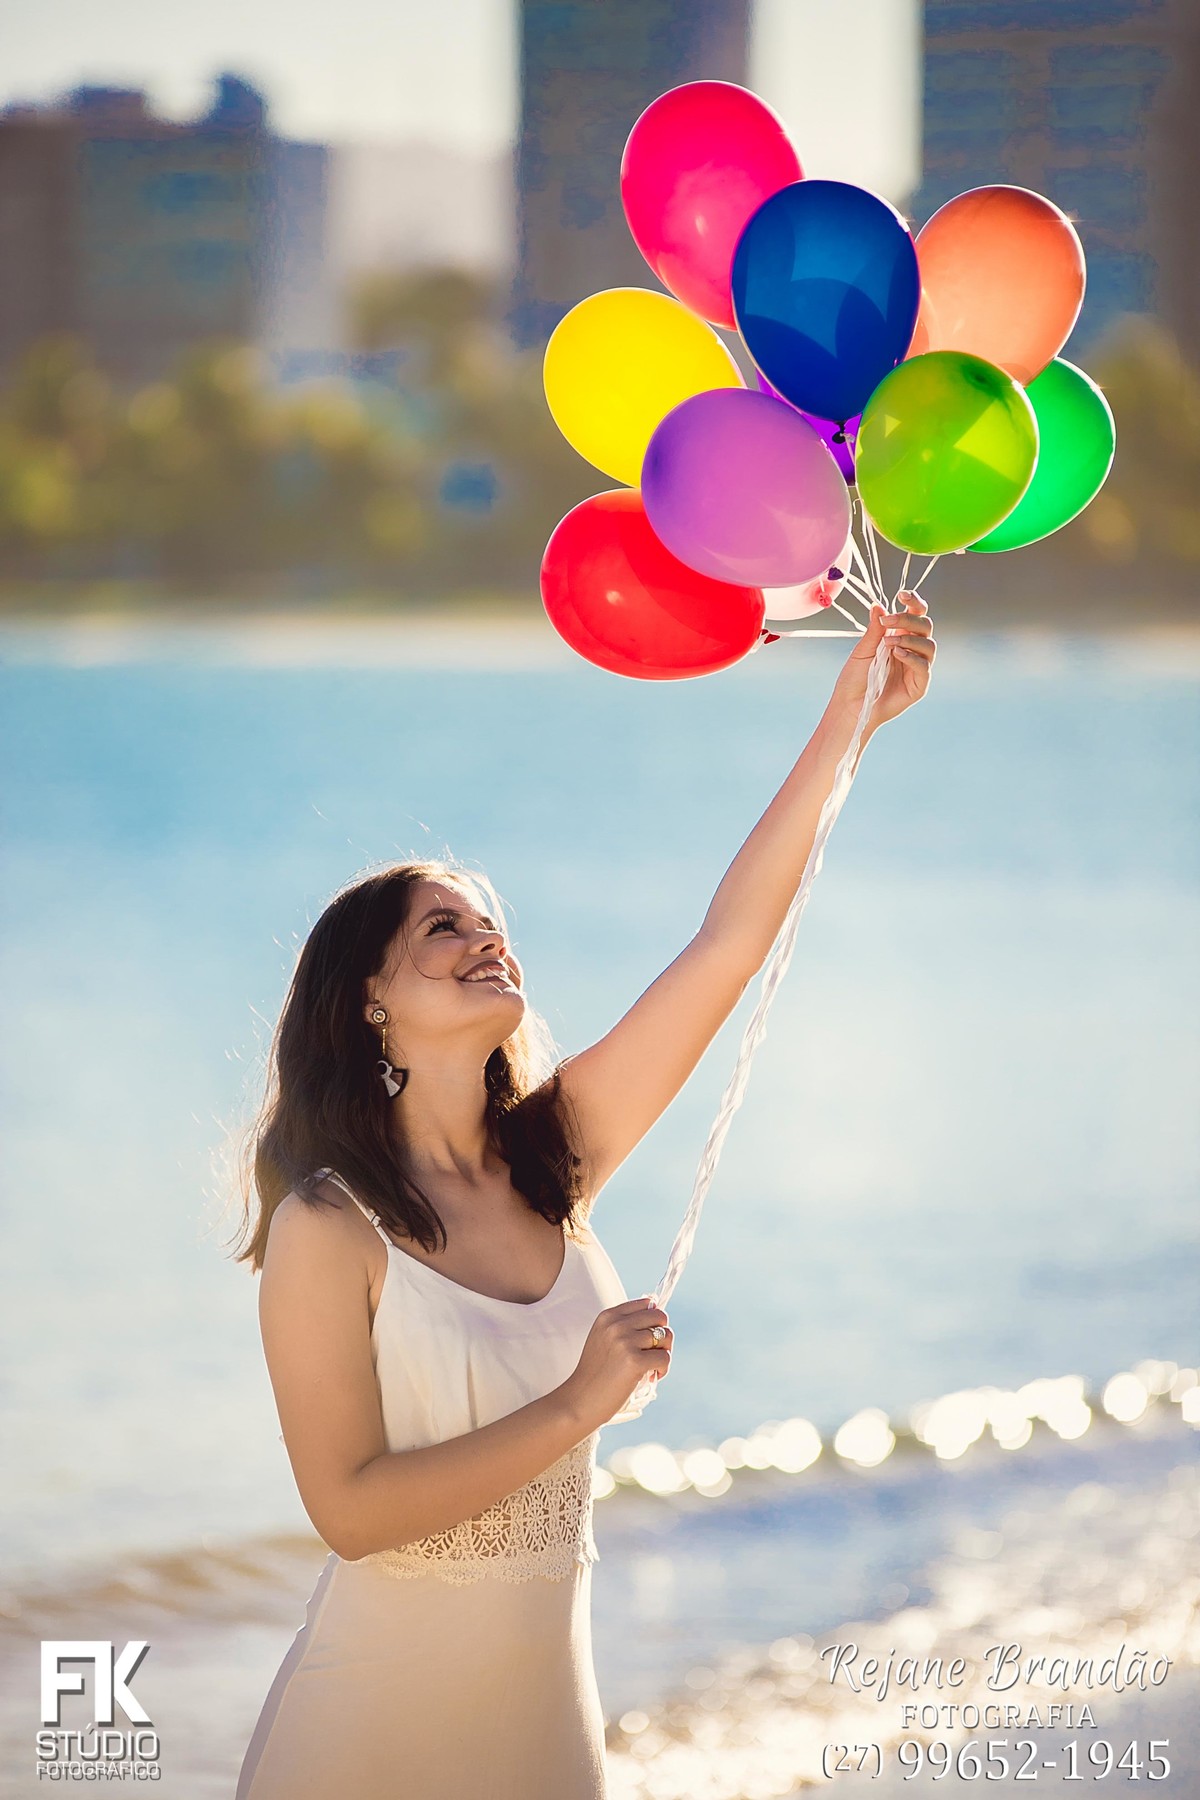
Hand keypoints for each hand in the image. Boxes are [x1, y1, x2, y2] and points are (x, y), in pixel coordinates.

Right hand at [560, 1297, 672, 1430]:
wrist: (580, 1400)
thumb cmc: (595, 1373)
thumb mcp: (603, 1338)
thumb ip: (625, 1325)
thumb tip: (655, 1309)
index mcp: (608, 1316)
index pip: (646, 1303)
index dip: (653, 1321)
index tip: (648, 1338)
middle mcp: (616, 1325)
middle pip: (660, 1316)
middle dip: (662, 1335)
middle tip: (653, 1353)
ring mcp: (625, 1342)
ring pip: (666, 1336)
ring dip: (663, 1353)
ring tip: (651, 1368)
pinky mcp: (634, 1361)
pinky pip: (665, 1357)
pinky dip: (663, 1369)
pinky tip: (651, 1377)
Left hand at [829, 593, 935, 731]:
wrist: (850, 706)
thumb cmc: (854, 679)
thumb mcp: (862, 650)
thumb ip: (874, 629)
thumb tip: (878, 605)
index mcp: (899, 637)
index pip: (916, 614)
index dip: (914, 602)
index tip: (902, 595)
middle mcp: (911, 650)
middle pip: (925, 625)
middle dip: (909, 619)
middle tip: (888, 621)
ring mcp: (917, 667)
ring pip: (929, 645)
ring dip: (910, 639)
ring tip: (889, 643)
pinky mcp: (919, 685)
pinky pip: (924, 667)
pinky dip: (912, 657)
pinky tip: (897, 654)